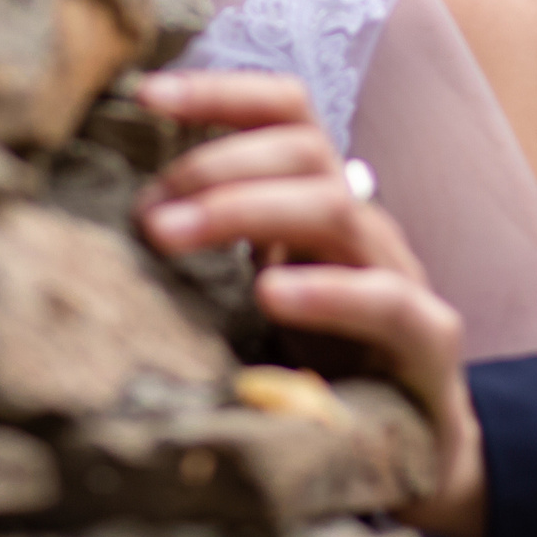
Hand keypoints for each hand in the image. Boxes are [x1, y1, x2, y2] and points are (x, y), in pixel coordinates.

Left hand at [133, 70, 488, 536]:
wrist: (411, 444)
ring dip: (245, 210)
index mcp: (314, 198)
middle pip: (303, 148)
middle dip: (215, 164)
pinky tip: (270, 295)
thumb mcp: (249, 289)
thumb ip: (200, 243)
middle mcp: (359, 223)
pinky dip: (326, 291)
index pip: (283, 112)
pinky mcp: (428, 338)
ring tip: (172, 235)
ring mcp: (398, 273)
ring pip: (334, 208)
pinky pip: (387, 300)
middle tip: (147, 212)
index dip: (221, 92)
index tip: (146, 94)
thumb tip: (108, 214)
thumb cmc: (313, 356)